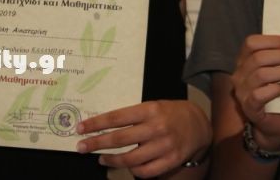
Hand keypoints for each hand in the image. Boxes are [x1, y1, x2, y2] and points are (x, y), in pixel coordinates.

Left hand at [76, 100, 210, 177]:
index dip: (97, 123)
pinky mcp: (170, 161)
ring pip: (130, 159)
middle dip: (96, 143)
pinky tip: (127, 166)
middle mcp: (156, 127)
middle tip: (81, 147)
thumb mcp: (153, 106)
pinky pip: (145, 171)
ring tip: (102, 158)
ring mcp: (164, 146)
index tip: (81, 128)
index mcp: (150, 109)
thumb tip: (104, 127)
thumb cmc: (169, 113)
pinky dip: (132, 171)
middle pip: (120, 138)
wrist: (198, 125)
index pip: (117, 117)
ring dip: (111, 160)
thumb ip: (133, 116)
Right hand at [231, 34, 279, 149]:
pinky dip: (274, 89)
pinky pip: (259, 95)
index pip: (251, 43)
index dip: (271, 40)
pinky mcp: (249, 107)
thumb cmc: (276, 93)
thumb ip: (279, 60)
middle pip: (258, 57)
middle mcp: (239, 74)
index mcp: (244, 61)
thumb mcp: (276, 72)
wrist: (274, 124)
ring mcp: (242, 91)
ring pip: (261, 75)